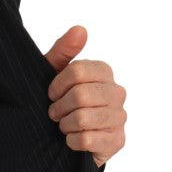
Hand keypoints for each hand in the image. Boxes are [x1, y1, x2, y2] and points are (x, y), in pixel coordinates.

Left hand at [44, 26, 125, 168]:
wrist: (58, 138)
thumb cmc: (57, 101)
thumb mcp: (51, 74)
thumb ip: (62, 51)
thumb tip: (80, 29)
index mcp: (103, 72)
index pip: (77, 70)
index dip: (57, 85)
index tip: (51, 94)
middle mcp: (117, 92)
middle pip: (80, 95)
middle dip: (58, 108)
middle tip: (55, 113)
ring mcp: (119, 116)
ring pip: (82, 118)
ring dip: (64, 125)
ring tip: (64, 125)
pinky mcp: (117, 140)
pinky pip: (86, 139)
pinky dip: (71, 141)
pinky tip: (72, 140)